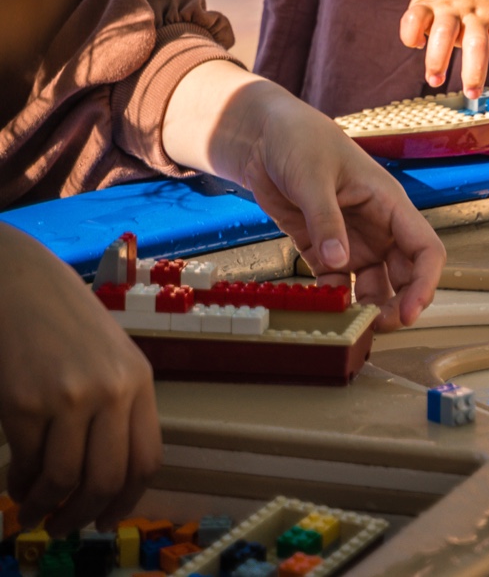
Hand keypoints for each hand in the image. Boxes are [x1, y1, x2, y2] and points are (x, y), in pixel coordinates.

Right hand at [0, 226, 160, 532]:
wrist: (22, 285)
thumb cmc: (67, 323)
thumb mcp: (112, 359)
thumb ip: (118, 408)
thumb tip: (106, 479)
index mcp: (140, 383)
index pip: (146, 460)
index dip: (126, 500)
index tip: (107, 520)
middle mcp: (112, 392)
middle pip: (105, 478)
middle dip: (83, 515)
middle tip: (65, 527)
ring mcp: (68, 398)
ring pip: (63, 479)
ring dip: (44, 506)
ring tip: (33, 511)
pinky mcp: (23, 403)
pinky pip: (25, 462)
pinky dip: (19, 483)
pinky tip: (16, 482)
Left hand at [164, 61, 446, 329]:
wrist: (264, 137)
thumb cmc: (300, 141)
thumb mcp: (313, 177)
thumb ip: (326, 221)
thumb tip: (339, 263)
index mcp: (389, 204)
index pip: (425, 249)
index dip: (424, 283)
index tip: (409, 312)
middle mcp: (378, 227)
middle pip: (404, 274)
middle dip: (397, 305)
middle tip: (374, 329)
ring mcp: (352, 239)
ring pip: (373, 283)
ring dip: (366, 306)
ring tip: (349, 326)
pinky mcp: (323, 247)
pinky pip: (336, 280)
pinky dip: (333, 297)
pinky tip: (322, 307)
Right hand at [401, 0, 488, 96]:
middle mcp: (473, 14)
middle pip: (477, 43)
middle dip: (474, 70)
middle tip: (472, 93)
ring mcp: (448, 6)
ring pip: (443, 33)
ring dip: (438, 59)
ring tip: (435, 80)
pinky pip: (415, 16)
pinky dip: (412, 33)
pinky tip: (415, 43)